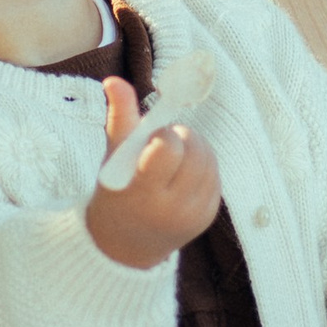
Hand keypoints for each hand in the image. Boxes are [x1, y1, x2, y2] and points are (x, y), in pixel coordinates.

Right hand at [84, 80, 220, 269]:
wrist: (124, 245)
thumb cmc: (115, 193)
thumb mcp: (112, 159)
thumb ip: (118, 118)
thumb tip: (114, 80)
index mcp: (143, 194)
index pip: (168, 149)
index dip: (161, 135)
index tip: (151, 140)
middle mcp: (172, 209)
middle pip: (193, 151)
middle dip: (180, 137)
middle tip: (162, 143)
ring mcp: (194, 215)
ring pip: (208, 158)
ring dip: (192, 147)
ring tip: (171, 155)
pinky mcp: (208, 216)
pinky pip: (214, 174)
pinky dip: (201, 164)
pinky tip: (182, 172)